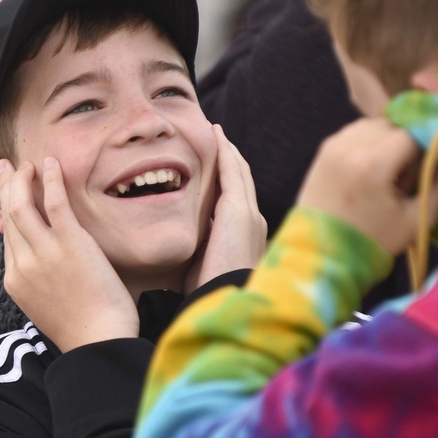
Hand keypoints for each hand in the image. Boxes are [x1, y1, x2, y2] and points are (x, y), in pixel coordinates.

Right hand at [0, 157, 138, 351]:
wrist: (99, 342)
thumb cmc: (83, 330)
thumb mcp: (46, 306)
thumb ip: (38, 282)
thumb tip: (44, 266)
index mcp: (15, 280)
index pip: (8, 236)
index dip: (7, 210)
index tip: (11, 193)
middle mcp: (24, 263)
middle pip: (9, 216)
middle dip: (6, 187)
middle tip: (6, 167)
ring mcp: (45, 253)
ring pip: (22, 206)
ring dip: (21, 180)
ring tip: (26, 165)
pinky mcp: (70, 243)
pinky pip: (54, 203)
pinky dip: (50, 180)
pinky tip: (50, 164)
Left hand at [184, 125, 266, 293]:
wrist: (226, 306)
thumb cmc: (210, 294)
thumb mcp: (203, 266)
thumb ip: (200, 248)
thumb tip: (184, 241)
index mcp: (244, 236)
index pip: (236, 198)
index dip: (226, 178)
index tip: (212, 163)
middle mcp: (253, 221)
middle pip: (241, 180)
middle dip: (229, 158)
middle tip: (215, 136)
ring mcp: (249, 215)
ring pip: (239, 172)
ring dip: (227, 150)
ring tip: (215, 131)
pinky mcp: (239, 211)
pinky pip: (233, 172)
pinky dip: (225, 152)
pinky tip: (217, 136)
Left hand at [297, 117, 437, 254]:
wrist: (319, 254)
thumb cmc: (370, 241)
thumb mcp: (417, 220)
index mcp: (370, 162)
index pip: (412, 133)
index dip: (426, 149)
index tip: (423, 174)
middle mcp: (347, 146)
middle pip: (393, 126)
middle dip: (406, 147)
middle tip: (401, 181)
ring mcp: (332, 145)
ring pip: (375, 126)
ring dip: (387, 143)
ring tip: (383, 178)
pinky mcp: (323, 150)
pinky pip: (356, 133)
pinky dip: (369, 145)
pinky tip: (367, 174)